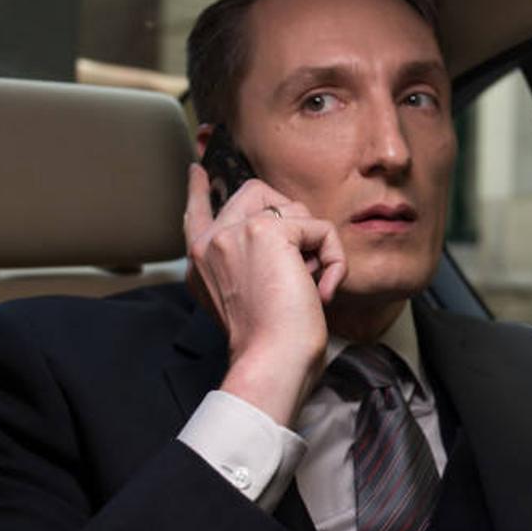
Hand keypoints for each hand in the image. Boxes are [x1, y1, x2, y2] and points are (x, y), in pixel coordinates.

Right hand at [184, 164, 346, 424]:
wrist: (271, 360)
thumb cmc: (269, 341)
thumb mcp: (247, 296)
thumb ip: (249, 262)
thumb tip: (286, 231)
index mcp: (202, 260)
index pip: (196, 211)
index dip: (200, 189)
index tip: (198, 170)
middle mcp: (211, 241)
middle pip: (257, 193)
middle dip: (292, 218)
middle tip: (303, 262)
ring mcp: (237, 232)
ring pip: (295, 208)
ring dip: (317, 247)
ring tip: (309, 285)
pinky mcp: (270, 232)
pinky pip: (321, 228)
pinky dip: (335, 259)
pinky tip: (323, 290)